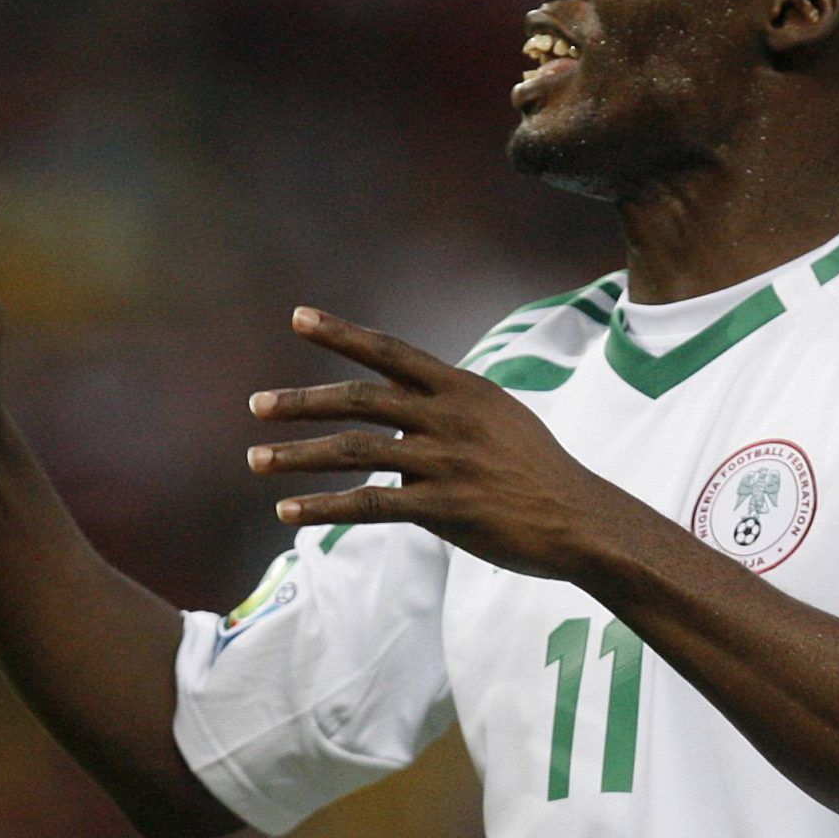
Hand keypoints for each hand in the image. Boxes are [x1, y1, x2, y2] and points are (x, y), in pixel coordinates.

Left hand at [246, 307, 646, 578]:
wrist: (583, 520)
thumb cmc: (538, 471)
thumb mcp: (500, 418)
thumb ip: (449, 409)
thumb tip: (403, 416)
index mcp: (461, 389)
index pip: (390, 351)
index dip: (341, 333)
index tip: (298, 317)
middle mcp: (449, 417)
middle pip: (360, 399)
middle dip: (302, 401)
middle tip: (256, 405)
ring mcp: (446, 462)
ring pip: (355, 450)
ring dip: (298, 455)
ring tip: (255, 460)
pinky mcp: (445, 508)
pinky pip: (370, 505)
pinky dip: (323, 507)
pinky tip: (288, 510)